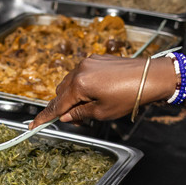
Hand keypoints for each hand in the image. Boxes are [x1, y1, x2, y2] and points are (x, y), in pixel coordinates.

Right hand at [31, 55, 168, 126]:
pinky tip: (97, 93)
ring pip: (70, 82)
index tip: (33, 125)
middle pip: (61, 92)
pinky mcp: (98, 59)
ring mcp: (89, 62)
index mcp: (79, 84)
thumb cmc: (129, 96)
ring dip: (73, 96)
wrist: (152, 77)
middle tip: (78, 119)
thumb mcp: (102, 112)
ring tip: (91, 106)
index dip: (45, 117)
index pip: (57, 105)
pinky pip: (82, 74)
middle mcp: (80, 69)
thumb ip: (79, 114)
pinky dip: (83, 86)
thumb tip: (65, 116)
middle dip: (64, 107)